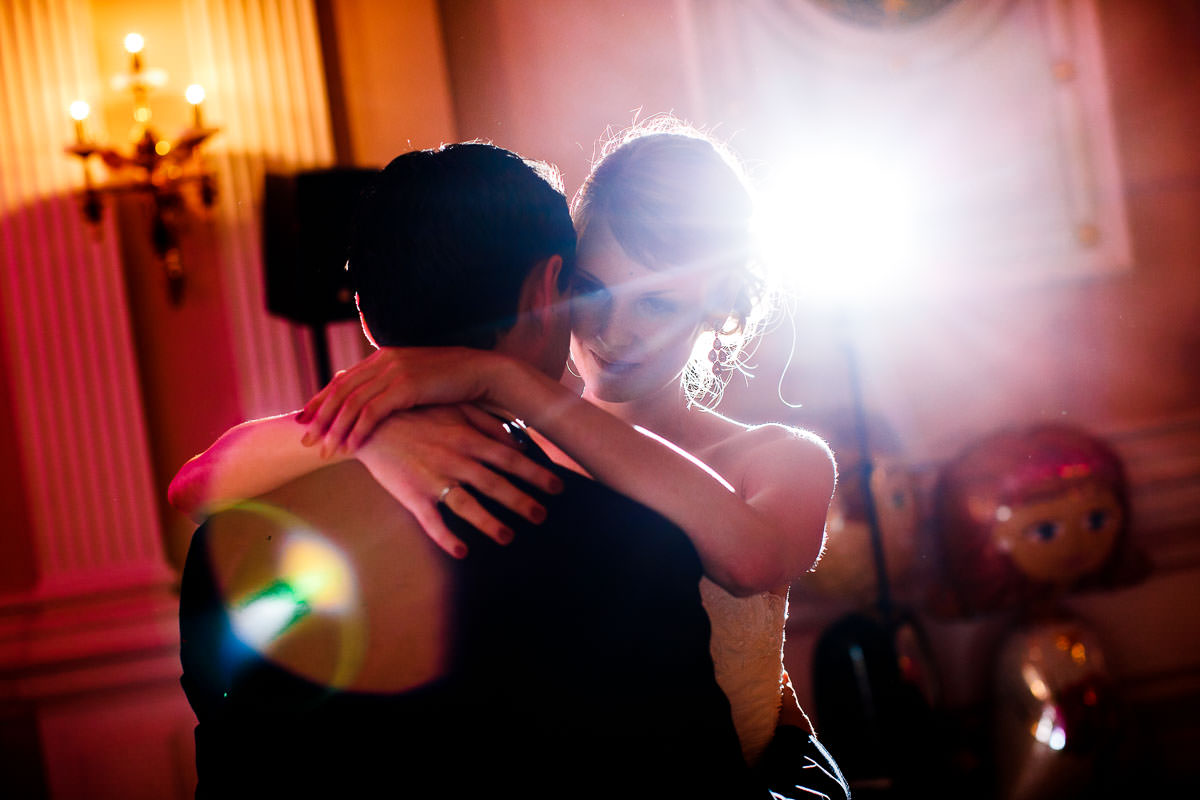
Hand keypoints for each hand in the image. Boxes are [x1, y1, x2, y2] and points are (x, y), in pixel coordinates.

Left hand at [296, 347, 502, 456]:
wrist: (483, 373)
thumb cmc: (453, 383)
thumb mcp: (417, 380)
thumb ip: (394, 386)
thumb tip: (377, 405)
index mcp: (383, 356)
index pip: (343, 379)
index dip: (321, 400)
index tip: (305, 419)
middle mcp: (383, 360)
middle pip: (340, 390)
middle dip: (320, 417)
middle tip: (304, 440)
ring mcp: (394, 371)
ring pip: (352, 403)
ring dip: (335, 429)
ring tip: (323, 450)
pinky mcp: (406, 386)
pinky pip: (372, 412)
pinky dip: (357, 430)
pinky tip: (349, 447)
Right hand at [355, 404, 562, 557]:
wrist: (371, 424)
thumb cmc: (418, 415)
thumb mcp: (455, 410)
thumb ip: (486, 423)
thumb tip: (515, 440)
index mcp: (467, 438)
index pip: (509, 458)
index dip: (535, 473)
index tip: (557, 486)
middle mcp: (454, 459)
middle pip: (494, 483)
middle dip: (521, 501)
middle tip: (542, 515)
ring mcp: (432, 478)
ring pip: (466, 504)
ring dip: (489, 522)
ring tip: (508, 536)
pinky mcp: (411, 495)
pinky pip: (431, 520)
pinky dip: (445, 537)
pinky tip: (461, 551)